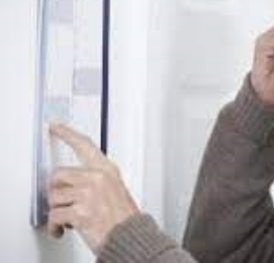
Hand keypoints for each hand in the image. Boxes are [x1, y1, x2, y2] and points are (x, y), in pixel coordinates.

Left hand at [47, 124, 138, 253]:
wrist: (130, 238)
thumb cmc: (123, 219)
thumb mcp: (115, 191)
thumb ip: (94, 181)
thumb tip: (70, 184)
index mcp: (107, 170)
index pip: (85, 145)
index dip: (68, 134)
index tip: (56, 126)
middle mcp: (97, 178)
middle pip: (58, 175)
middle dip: (57, 192)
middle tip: (65, 203)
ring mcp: (89, 193)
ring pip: (53, 197)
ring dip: (58, 212)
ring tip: (70, 219)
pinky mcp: (80, 211)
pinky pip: (54, 215)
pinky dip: (55, 226)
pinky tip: (63, 228)